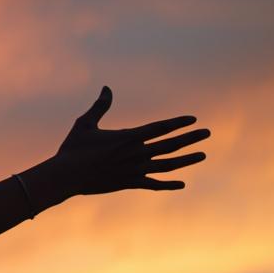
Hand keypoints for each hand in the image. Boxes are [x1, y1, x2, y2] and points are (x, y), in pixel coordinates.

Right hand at [50, 86, 209, 196]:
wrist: (66, 176)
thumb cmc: (73, 148)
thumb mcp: (85, 123)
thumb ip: (100, 107)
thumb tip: (107, 88)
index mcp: (128, 137)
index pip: (160, 127)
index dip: (178, 122)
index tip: (192, 119)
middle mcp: (136, 153)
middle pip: (170, 144)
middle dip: (191, 137)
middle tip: (207, 133)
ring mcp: (135, 170)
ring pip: (168, 165)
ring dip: (187, 160)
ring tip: (203, 154)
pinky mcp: (129, 183)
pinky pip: (154, 184)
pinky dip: (169, 185)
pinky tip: (182, 185)